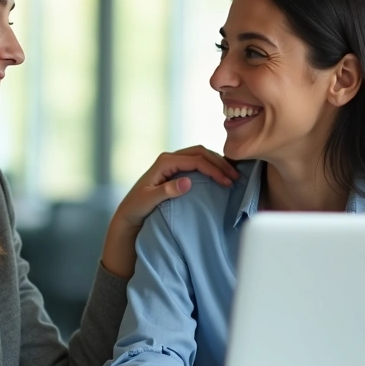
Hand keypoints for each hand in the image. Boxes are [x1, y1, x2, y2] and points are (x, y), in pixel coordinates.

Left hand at [100, 146, 237, 278]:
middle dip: (220, 163)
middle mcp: (169, 158)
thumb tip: (188, 182)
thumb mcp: (149, 201)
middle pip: (201, 152)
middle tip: (236, 177)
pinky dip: (211, 166)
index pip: (196, 160)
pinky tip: (220, 175)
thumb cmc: (137, 208)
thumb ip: (167, 191)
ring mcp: (173, 163)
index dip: (214, 169)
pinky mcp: (176, 170)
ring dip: (217, 163)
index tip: (227, 182)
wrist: (129, 213)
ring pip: (201, 155)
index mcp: (165, 162)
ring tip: (232, 175)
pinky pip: (197, 162)